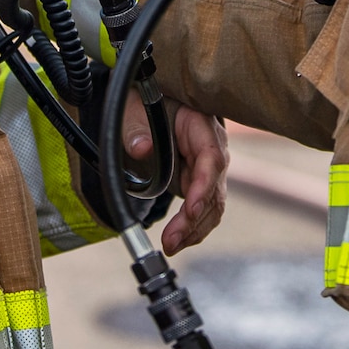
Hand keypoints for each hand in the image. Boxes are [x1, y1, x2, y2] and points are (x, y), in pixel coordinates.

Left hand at [123, 92, 227, 254]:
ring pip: (212, 205)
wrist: (148, 102)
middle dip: (195, 219)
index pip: (212, 158)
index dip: (204, 186)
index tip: (191, 209)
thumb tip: (141, 150)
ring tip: (171, 245)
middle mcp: (212, 148)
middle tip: (172, 240)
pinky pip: (203, 209)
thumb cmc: (144, 102)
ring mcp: (208, 168)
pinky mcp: (199, 182)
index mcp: (201, 125)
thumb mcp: (134, 109)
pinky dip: (193, 227)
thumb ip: (136, 128)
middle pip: (214, 189)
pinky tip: (178, 241)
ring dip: (194, 229)